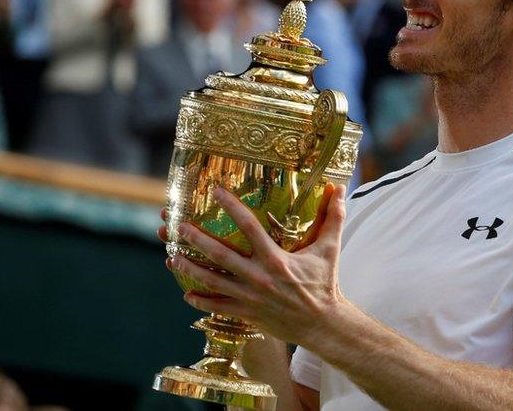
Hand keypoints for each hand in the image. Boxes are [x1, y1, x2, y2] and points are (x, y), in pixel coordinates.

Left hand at [164, 183, 348, 344]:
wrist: (323, 323)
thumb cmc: (325, 284)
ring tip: (173, 258)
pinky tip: (187, 293)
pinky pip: (218, 307)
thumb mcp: (330, 249)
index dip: (230, 207)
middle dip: (197, 239)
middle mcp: (259, 276)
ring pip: (212, 281)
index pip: (249, 226)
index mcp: (276, 258)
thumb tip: (340, 188)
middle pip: (220, 254)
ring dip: (190, 269)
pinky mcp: (247, 313)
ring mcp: (250, 296)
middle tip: (180, 227)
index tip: (215, 192)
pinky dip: (201, 301)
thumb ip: (334, 217)